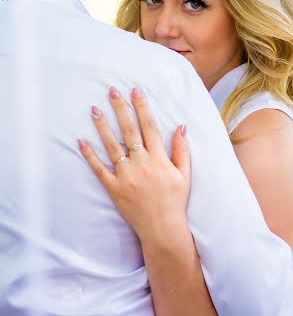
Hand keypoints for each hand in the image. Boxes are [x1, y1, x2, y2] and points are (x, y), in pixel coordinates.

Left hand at [78, 87, 190, 245]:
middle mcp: (141, 164)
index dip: (142, 107)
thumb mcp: (184, 174)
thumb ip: (181, 149)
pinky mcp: (114, 189)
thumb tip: (181, 126)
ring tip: (95, 109)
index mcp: (159, 159)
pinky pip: (99, 169)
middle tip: (112, 91)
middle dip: (121, 108)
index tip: (135, 91)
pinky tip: (81, 141)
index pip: (149, 126)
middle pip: (129, 130)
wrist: (163, 229)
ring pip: (112, 146)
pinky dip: (90, 155)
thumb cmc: (175, 200)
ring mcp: (126, 176)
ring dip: (103, 126)